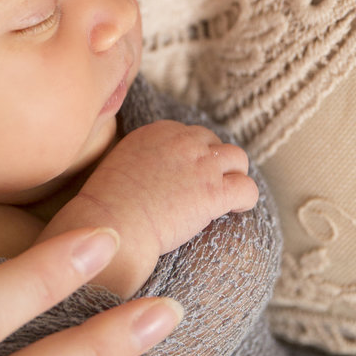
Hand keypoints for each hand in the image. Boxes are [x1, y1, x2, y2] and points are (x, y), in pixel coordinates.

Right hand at [40, 121, 258, 296]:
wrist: (111, 224)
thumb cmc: (108, 204)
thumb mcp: (121, 162)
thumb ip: (144, 156)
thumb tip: (155, 169)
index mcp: (158, 131)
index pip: (191, 133)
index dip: (194, 155)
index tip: (189, 175)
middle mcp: (182, 141)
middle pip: (215, 142)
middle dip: (215, 163)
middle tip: (208, 186)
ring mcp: (201, 165)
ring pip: (238, 158)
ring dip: (234, 175)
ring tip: (226, 196)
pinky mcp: (214, 192)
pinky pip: (247, 188)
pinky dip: (245, 199)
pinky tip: (234, 209)